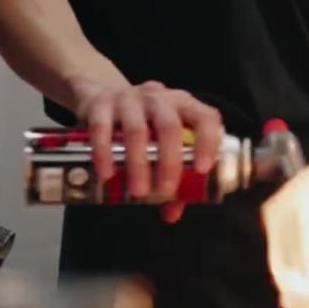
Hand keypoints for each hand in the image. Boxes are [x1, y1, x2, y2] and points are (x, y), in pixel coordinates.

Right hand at [70, 78, 223, 221]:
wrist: (101, 93)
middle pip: (169, 127)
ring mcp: (129, 98)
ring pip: (136, 130)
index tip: (202, 170)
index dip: (208, 142)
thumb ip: (170, 173)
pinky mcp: (100, 104)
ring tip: (138, 191)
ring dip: (138, 163)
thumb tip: (172, 214)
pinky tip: (107, 175)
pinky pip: (102, 128)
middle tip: (164, 190)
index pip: (205, 117)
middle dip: (169, 162)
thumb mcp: (160, 139)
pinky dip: (105, 154)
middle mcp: (159, 98)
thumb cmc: (144, 123)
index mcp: (184, 104)